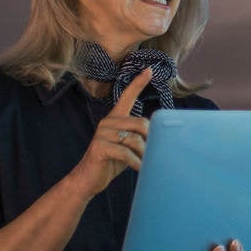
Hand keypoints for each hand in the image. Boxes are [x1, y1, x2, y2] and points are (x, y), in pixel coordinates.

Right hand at [68, 68, 152, 198]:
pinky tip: (140, 169)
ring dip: (144, 155)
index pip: (127, 97)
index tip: (149, 70)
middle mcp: (108, 122)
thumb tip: (162, 135)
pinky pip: (126, 153)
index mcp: (115, 118)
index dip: (138, 83)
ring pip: (135, 140)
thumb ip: (141, 137)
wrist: (87, 180)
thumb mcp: (129, 146)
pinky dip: (137, 163)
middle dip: (150, 142)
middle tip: (151, 155)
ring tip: (144, 165)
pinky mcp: (100, 147)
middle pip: (142, 125)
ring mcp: (102, 134)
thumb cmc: (112, 162)